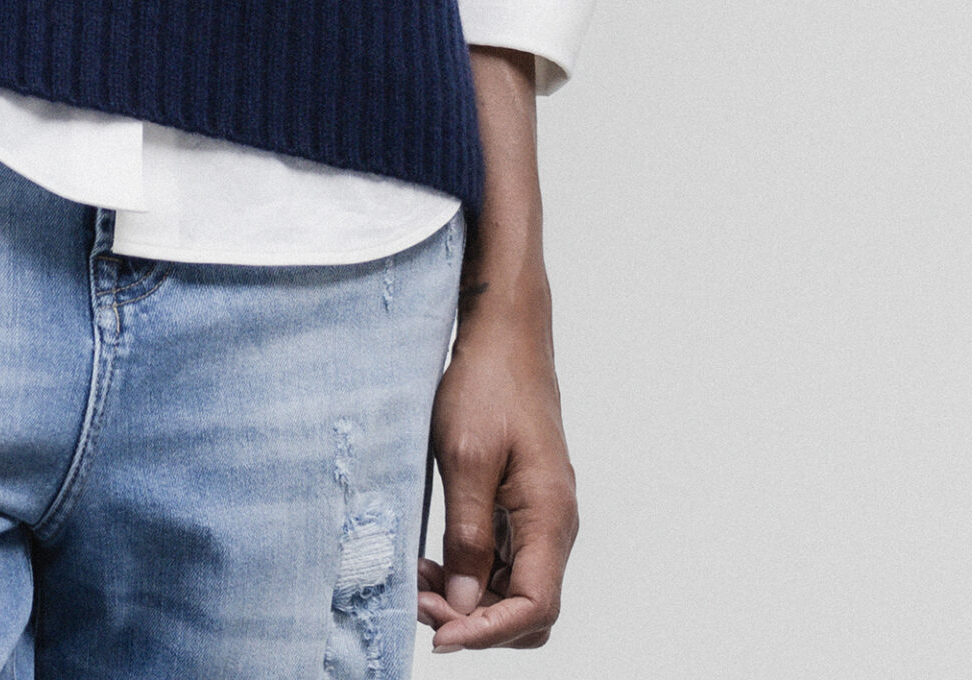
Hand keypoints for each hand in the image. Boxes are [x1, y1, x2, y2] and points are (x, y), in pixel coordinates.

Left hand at [417, 307, 577, 650]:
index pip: (536, 607)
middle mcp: (554, 524)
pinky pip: (504, 560)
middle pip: (527, 609)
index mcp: (550, 516)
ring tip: (418, 583)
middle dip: (476, 620)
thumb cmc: (488, 384)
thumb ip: (467, 533)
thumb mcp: (465, 456)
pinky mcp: (523, 505)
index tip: (440, 635)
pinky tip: (432, 561)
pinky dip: (471, 573)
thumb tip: (465, 604)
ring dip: (469, 599)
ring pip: (514, 589)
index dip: (488, 632)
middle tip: (419, 602)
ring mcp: (540, 516)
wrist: (504, 335)